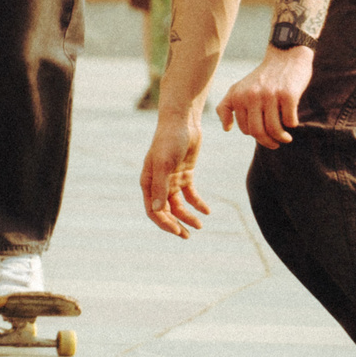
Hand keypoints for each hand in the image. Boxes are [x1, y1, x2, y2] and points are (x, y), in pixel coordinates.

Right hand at [141, 118, 210, 236]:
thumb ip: (161, 187)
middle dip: (176, 224)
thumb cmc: (170, 139)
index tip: (178, 231)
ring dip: (188, 216)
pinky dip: (198, 203)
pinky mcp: (185, 174)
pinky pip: (190, 194)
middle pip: (165, 211)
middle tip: (188, 236)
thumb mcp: (165, 164)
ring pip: (179, 204)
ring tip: (200, 225)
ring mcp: (172, 179)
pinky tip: (207, 211)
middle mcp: (158, 183)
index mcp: (148, 182)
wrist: (183, 120)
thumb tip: (158, 211)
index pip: (153, 210)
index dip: (164, 223)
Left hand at [218, 45, 313, 149]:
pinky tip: (293, 122)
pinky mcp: (288, 94)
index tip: (264, 133)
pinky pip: (289, 120)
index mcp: (238, 96)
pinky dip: (292, 124)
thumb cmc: (263, 77)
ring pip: (274, 129)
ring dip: (282, 138)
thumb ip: (227, 106)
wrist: (286, 55)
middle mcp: (252, 95)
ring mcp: (270, 95)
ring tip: (286, 138)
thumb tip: (226, 129)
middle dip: (268, 143)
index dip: (256, 135)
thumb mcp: (239, 87)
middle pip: (258, 131)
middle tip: (275, 144)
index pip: (245, 129)